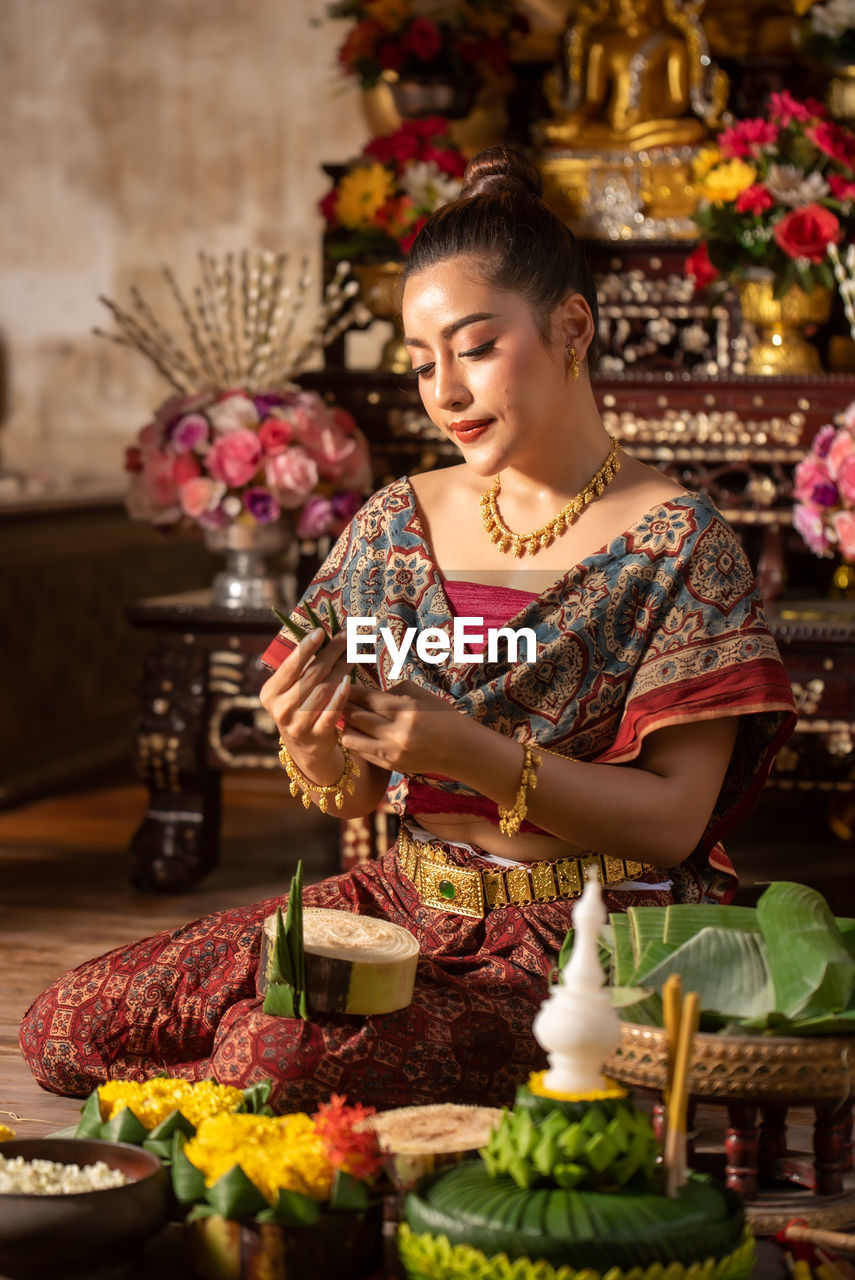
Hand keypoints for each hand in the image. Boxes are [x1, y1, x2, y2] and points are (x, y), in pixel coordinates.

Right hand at [259, 628, 350, 763]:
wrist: (305, 747)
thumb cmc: (298, 708)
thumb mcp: (289, 691)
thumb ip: (299, 669)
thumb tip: (321, 635)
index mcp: (270, 693)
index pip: (290, 667)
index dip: (305, 648)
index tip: (320, 631)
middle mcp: (281, 709)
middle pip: (311, 675)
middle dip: (331, 653)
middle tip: (346, 638)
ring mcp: (298, 724)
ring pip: (324, 690)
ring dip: (341, 670)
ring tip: (352, 654)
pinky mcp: (316, 735)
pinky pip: (332, 711)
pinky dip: (341, 695)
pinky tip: (349, 681)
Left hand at [340, 679, 461, 773]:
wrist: (460, 750)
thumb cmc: (442, 716)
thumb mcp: (420, 695)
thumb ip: (391, 691)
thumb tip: (366, 693)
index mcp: (406, 710)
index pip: (366, 698)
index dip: (350, 690)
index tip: (341, 684)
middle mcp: (396, 733)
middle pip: (354, 716)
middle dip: (343, 705)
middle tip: (336, 697)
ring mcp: (391, 752)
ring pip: (350, 737)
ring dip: (345, 725)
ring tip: (345, 716)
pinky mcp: (390, 765)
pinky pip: (360, 752)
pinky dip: (355, 740)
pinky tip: (356, 731)